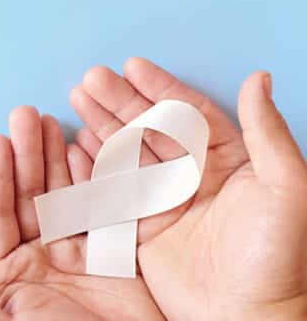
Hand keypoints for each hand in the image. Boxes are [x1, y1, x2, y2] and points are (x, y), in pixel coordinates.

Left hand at [0, 107, 163, 319]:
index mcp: (10, 275)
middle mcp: (42, 258)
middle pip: (31, 195)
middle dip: (28, 154)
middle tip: (26, 114)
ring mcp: (79, 253)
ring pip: (64, 194)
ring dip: (57, 158)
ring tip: (52, 122)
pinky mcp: (116, 253)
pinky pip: (103, 206)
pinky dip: (96, 178)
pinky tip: (85, 150)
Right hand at [69, 58, 306, 319]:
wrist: (247, 317)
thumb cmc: (278, 256)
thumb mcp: (285, 186)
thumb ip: (268, 131)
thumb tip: (258, 78)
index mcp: (230, 160)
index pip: (189, 113)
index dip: (159, 87)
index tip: (132, 66)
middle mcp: (193, 176)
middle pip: (150, 127)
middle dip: (120, 101)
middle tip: (91, 79)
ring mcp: (165, 201)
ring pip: (128, 152)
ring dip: (102, 125)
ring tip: (77, 98)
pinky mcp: (143, 228)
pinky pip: (113, 190)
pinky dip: (94, 166)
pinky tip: (78, 144)